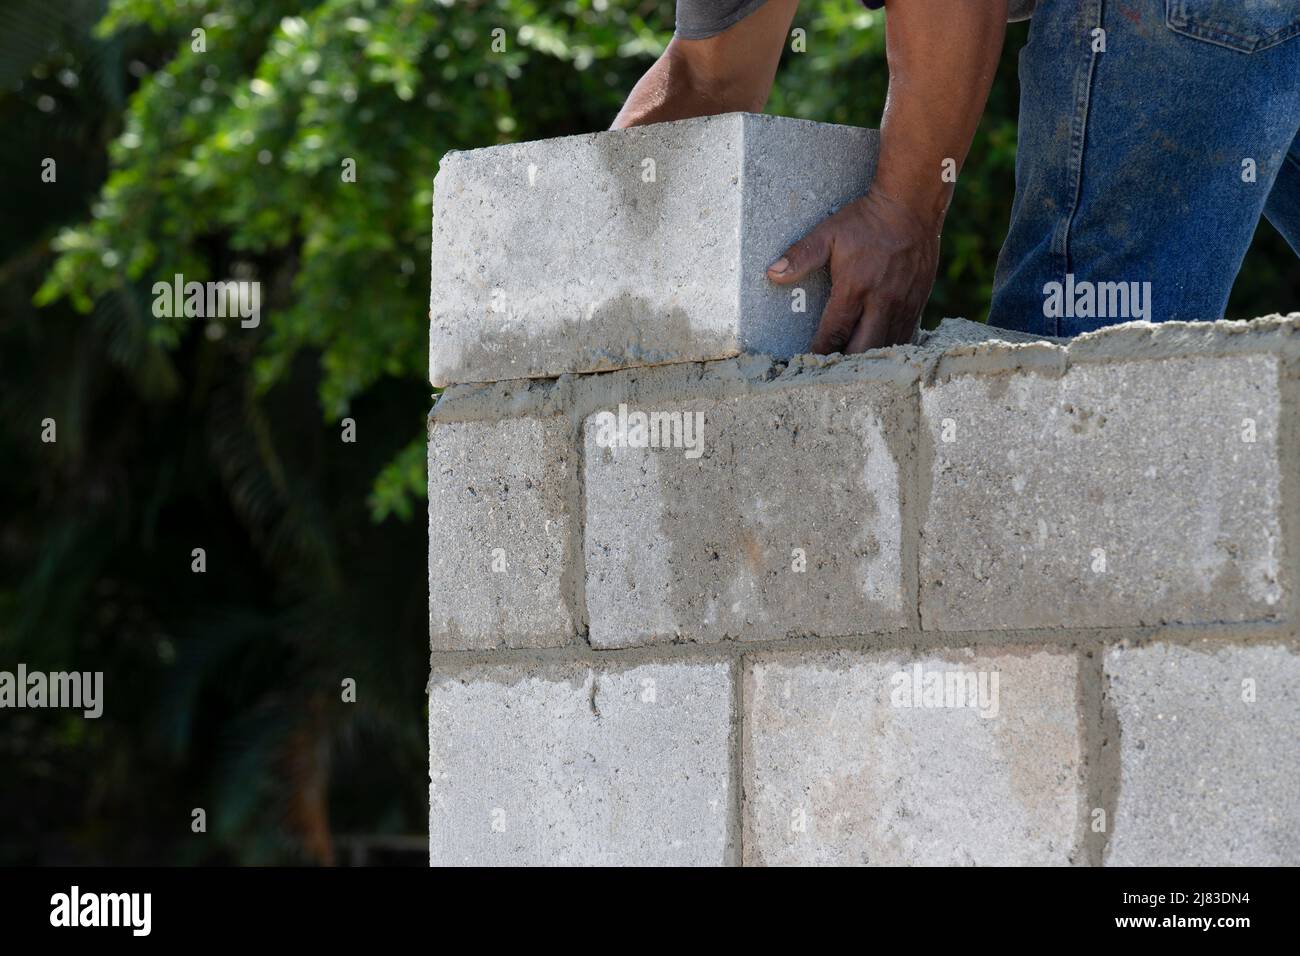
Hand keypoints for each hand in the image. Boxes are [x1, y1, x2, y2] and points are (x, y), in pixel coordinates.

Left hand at [766, 188, 940, 353]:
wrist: (912, 206)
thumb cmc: (867, 220)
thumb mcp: (829, 233)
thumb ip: (801, 256)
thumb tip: (773, 273)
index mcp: (856, 288)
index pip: (834, 332)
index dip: (820, 352)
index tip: (808, 363)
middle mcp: (882, 302)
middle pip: (862, 349)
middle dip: (844, 364)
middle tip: (829, 372)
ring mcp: (903, 305)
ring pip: (886, 348)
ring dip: (868, 361)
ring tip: (851, 370)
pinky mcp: (918, 304)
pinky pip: (905, 338)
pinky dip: (890, 350)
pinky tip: (878, 356)